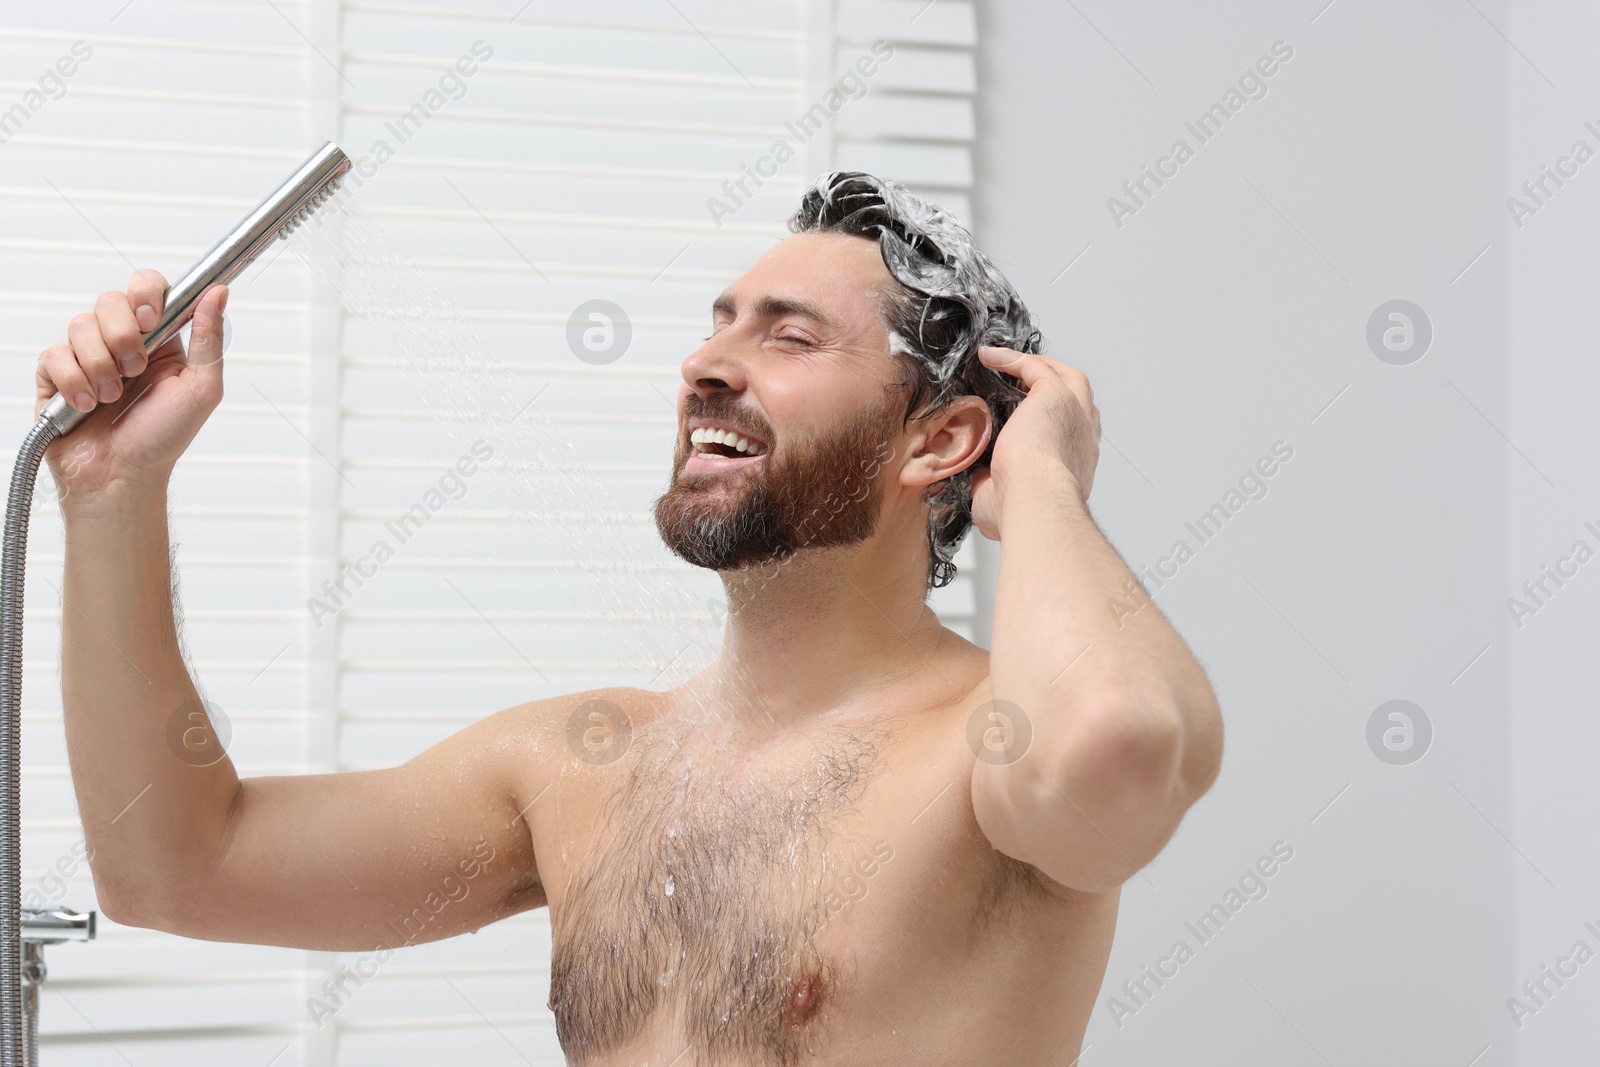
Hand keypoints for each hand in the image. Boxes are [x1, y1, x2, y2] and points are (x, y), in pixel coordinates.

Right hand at [34, 270, 228, 501]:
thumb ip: (209, 339)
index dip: (146, 292)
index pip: (148, 288)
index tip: (150, 318)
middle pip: (110, 299)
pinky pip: (55, 355)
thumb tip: (219, 293)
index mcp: (160, 340)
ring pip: (81, 325)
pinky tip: (88, 405)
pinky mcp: (57, 374)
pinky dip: (75, 382)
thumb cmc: (164, 438)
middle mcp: (122, 342)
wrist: (122, 477)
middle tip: (135, 370)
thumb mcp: (201, 389)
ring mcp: (87, 356)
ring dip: (102, 366)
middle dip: (123, 336)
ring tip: (113, 397)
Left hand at [969, 346, 1099, 538]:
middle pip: (1078, 398)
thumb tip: (981, 482)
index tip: (1027, 419)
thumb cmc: (1022, 510)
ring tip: (1008, 362)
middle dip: (1054, 385)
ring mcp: (1074, 414)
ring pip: (1064, 375)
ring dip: (1036, 366)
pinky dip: (1011, 359)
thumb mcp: (1002, 502)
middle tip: (1024, 382)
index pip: (1070, 435)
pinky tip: (989, 357)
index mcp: (1074, 464)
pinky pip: (1034, 366)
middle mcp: (1081, 437)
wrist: (1034, 502)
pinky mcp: (1055, 395)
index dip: (1052, 423)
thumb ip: (994, 489)